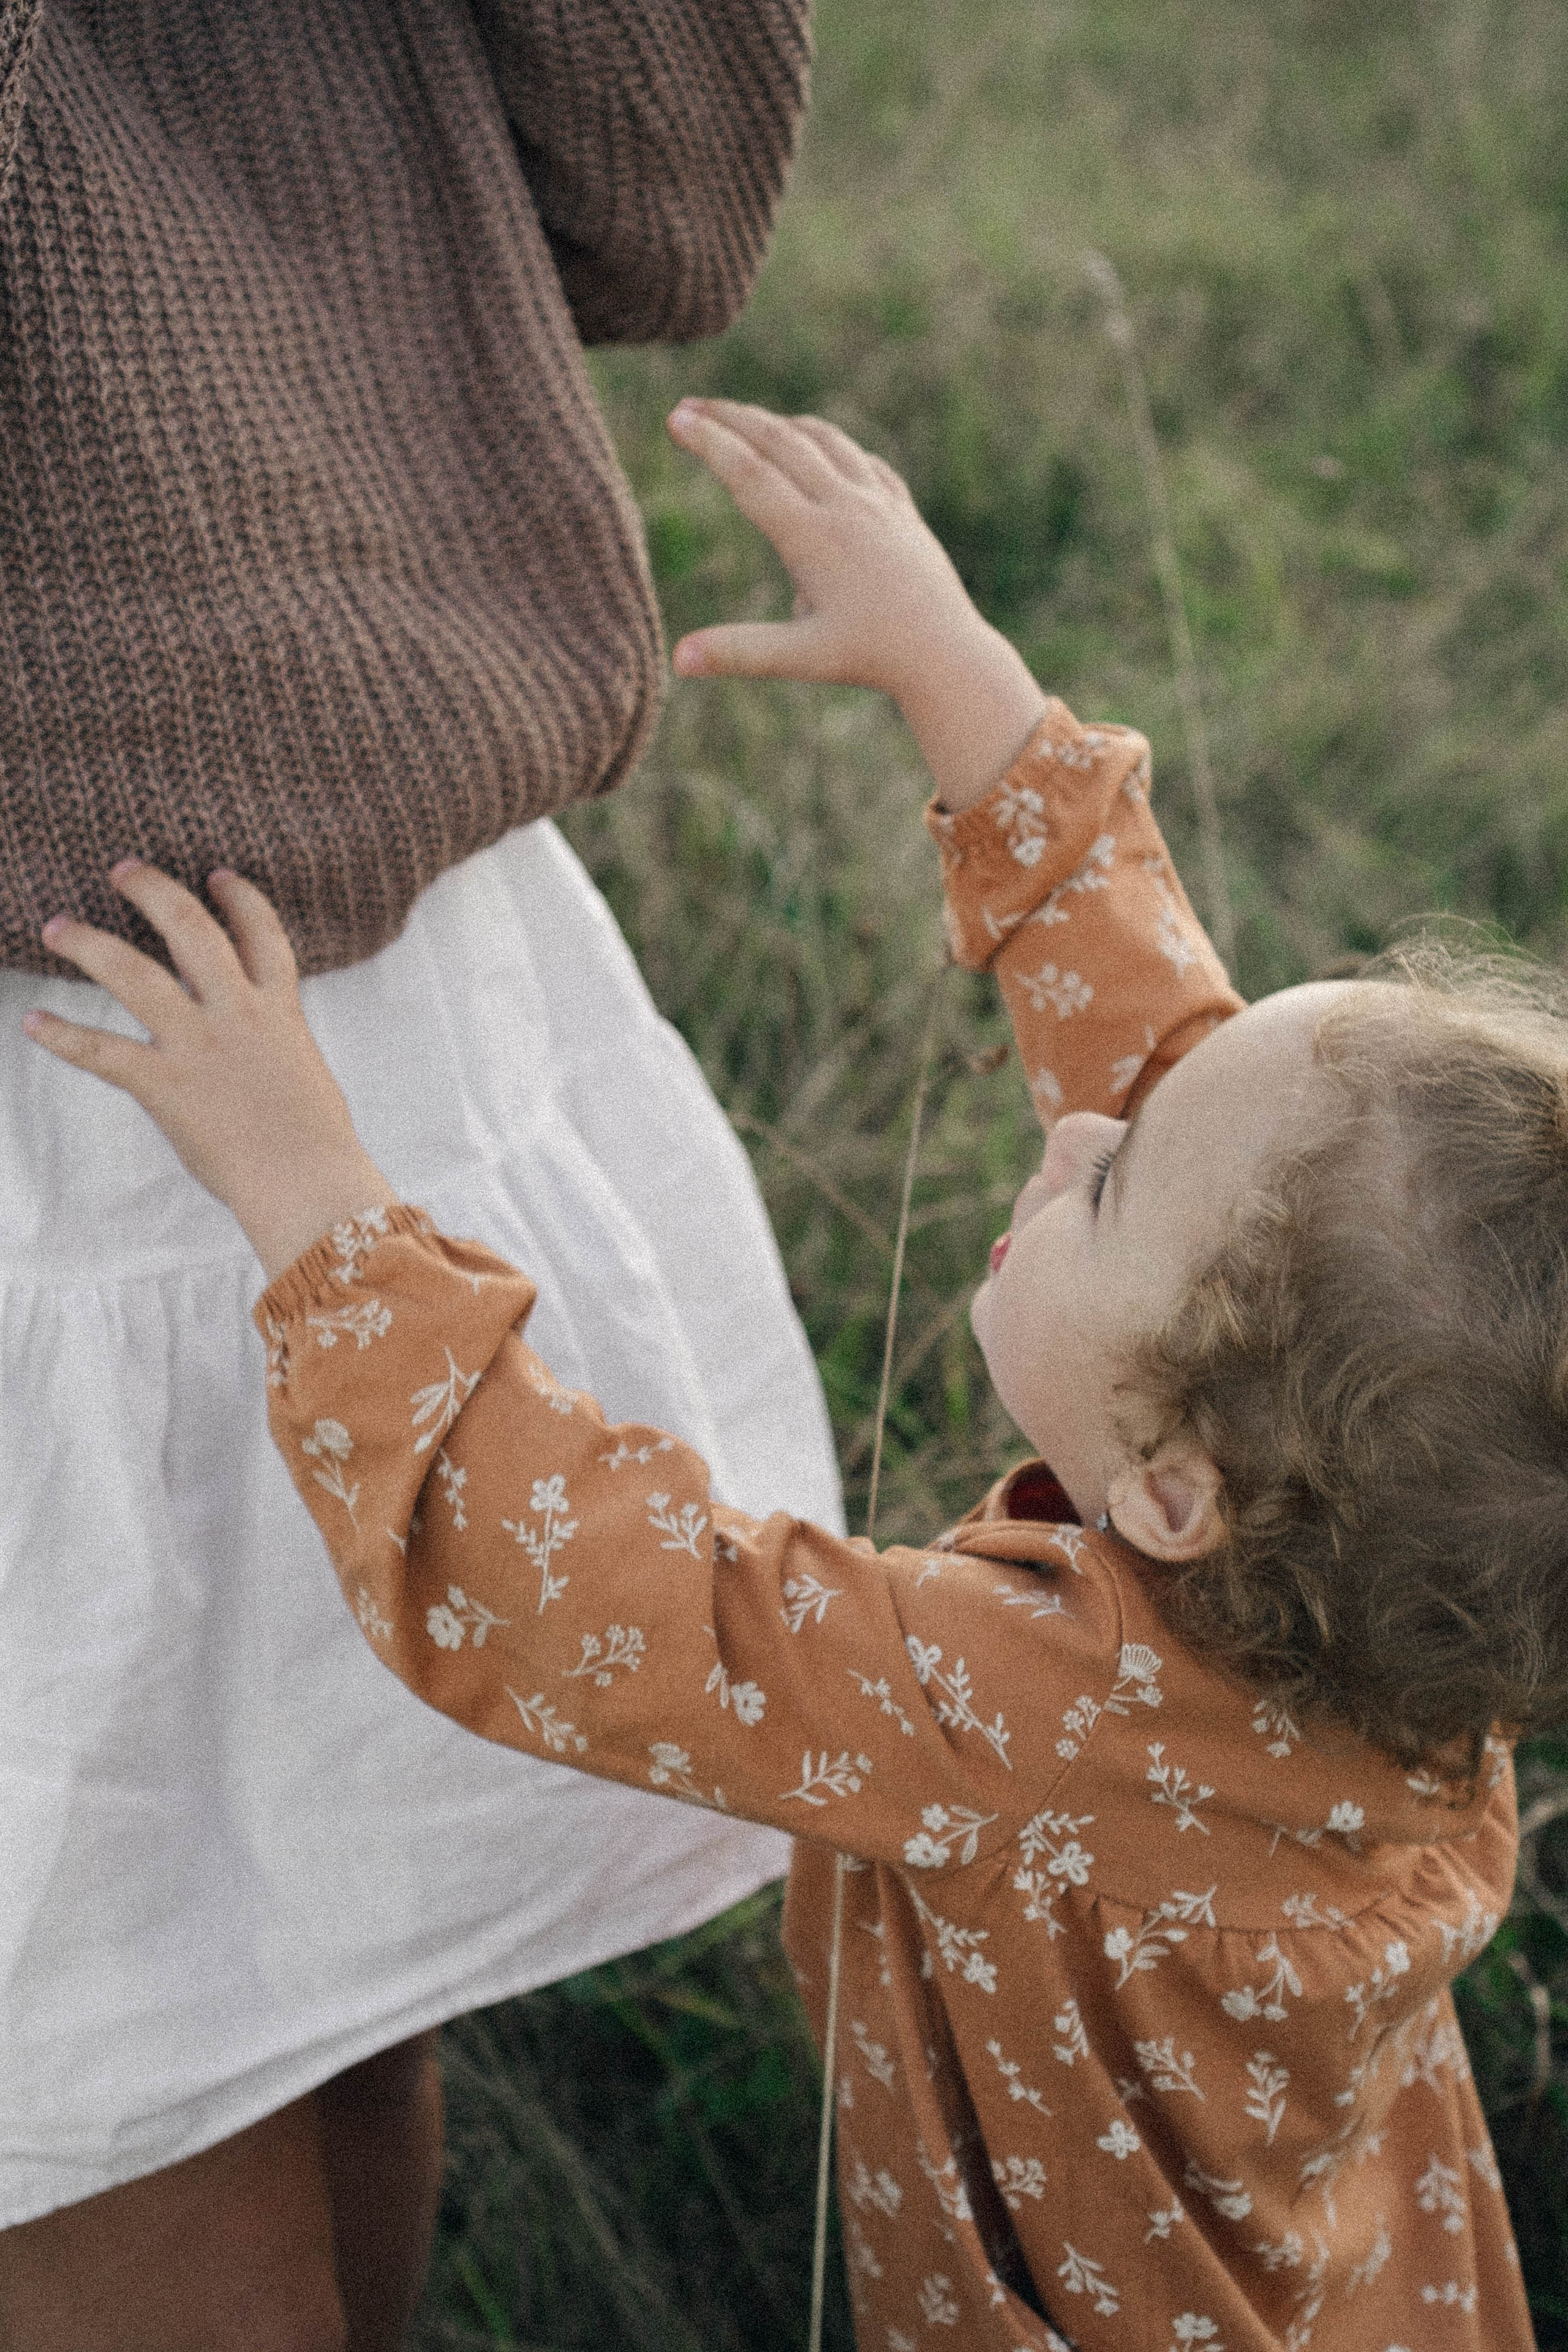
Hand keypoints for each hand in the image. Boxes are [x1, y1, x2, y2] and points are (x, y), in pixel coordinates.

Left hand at [25, 862, 397, 1279]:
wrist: (306, 1182)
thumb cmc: (315, 1142)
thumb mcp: (304, 1073)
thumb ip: (276, 1046)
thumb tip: (259, 1048)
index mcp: (278, 1011)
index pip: (263, 934)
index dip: (240, 898)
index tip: (217, 875)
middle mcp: (237, 1014)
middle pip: (192, 930)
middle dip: (154, 892)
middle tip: (122, 871)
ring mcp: (198, 1045)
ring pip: (135, 974)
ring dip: (90, 945)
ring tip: (58, 927)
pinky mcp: (164, 1085)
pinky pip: (102, 1052)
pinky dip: (64, 1036)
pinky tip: (34, 1022)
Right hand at [666, 398, 1047, 809]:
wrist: (948, 653)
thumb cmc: (871, 659)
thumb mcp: (799, 659)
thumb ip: (736, 652)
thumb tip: (677, 660)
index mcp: (813, 536)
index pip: (749, 473)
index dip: (709, 442)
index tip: (675, 417)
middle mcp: (845, 506)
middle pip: (780, 442)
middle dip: (731, 418)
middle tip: (691, 405)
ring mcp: (878, 502)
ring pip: (823, 440)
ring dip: (779, 424)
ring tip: (746, 419)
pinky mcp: (901, 509)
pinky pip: (862, 459)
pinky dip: (829, 443)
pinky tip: (820, 445)